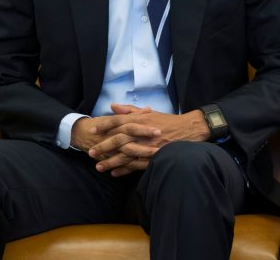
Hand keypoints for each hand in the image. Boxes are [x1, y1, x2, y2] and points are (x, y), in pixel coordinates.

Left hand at [87, 105, 209, 176]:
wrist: (188, 130)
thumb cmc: (167, 121)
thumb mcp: (149, 113)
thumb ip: (130, 110)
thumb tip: (113, 106)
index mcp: (140, 120)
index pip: (118, 121)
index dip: (104, 126)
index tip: (92, 130)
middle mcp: (142, 132)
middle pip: (118, 139)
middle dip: (103, 146)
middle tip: (91, 152)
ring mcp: (147, 146)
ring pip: (125, 155)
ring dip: (111, 162)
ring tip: (99, 167)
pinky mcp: (153, 157)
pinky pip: (136, 165)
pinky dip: (124, 170)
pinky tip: (114, 173)